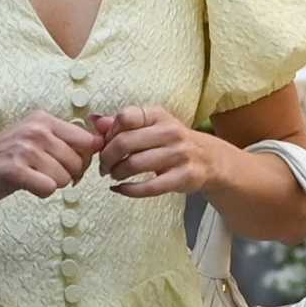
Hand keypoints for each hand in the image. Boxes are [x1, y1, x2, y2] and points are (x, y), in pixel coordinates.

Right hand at [0, 113, 100, 207]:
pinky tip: (27, 186)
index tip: (70, 166)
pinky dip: (41, 192)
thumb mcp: (32, 137)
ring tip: (33, 178)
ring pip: (65, 178)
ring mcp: (26, 149)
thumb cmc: (2, 157)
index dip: (85, 159)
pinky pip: (49, 188)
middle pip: (79, 162)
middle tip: (47, 176)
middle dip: (69, 176)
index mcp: (44, 119)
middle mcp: (37, 130)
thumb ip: (62, 139)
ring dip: (52, 184)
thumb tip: (99, 145)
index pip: (88, 140)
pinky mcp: (16, 171)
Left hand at [95, 105, 222, 196]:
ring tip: (113, 175)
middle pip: (124, 142)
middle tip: (103, 166)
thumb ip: (123, 124)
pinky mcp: (182, 177)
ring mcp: (178, 155)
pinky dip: (127, 190)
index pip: (126, 117)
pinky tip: (119, 189)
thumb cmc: (172, 142)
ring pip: (133, 165)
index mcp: (159, 115)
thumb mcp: (152, 126)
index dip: (109, 132)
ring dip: (116, 173)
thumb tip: (95, 121)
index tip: (105, 143)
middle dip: (106, 157)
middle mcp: (170, 132)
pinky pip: (148, 187)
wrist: (210, 160)